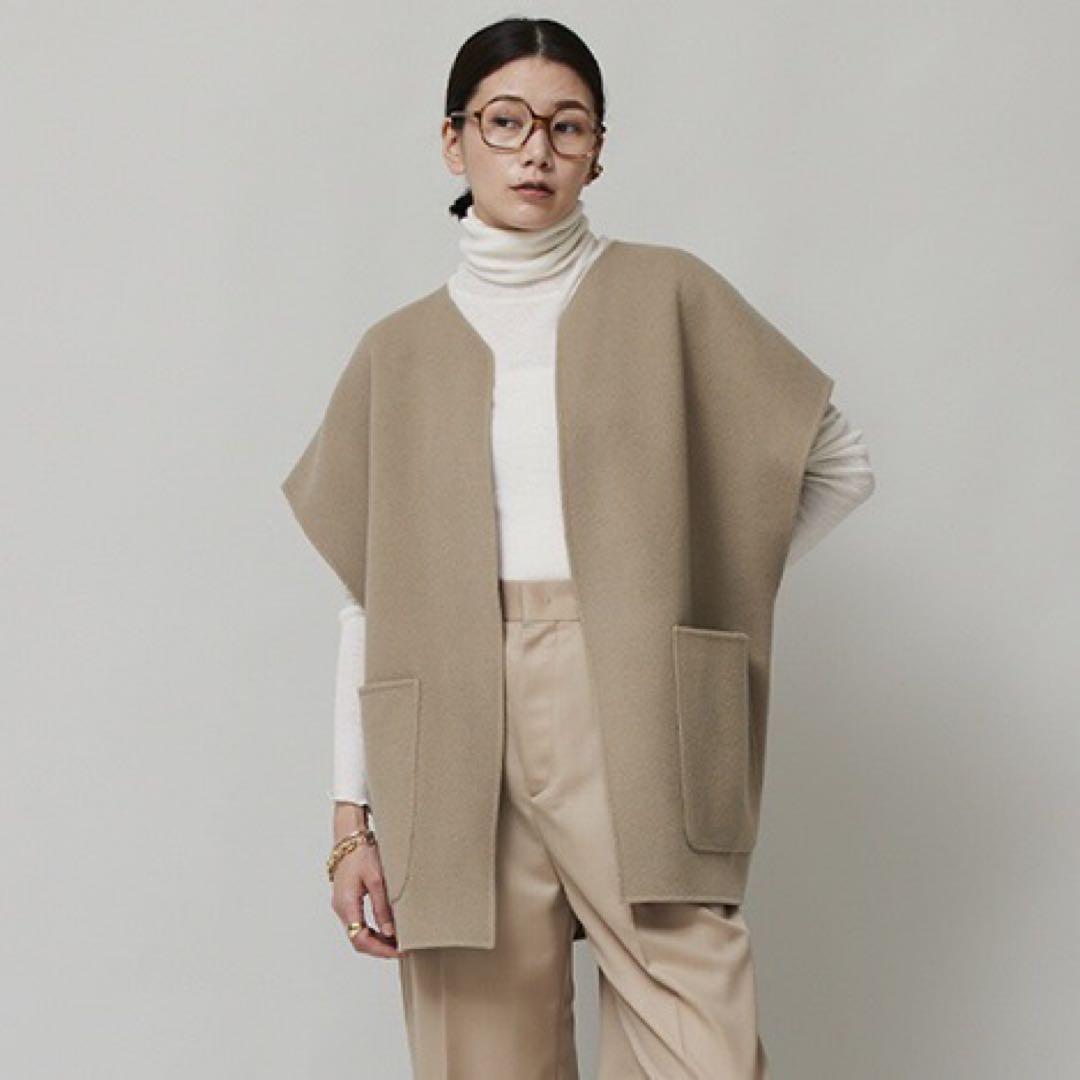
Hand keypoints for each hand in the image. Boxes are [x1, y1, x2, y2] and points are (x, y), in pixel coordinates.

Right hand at [331, 803, 403, 958]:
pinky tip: (388, 929)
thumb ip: (382, 907)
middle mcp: (341, 909)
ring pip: (358, 933)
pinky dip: (373, 930)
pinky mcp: (347, 901)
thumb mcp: (377, 879)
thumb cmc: (361, 853)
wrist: (349, 837)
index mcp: (346, 905)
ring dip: (377, 940)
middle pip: (358, 940)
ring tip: (398, 941)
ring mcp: (342, 906)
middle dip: (380, 948)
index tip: (399, 951)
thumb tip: (391, 932)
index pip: (360, 939)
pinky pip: (359, 923)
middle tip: (402, 948)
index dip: (380, 950)